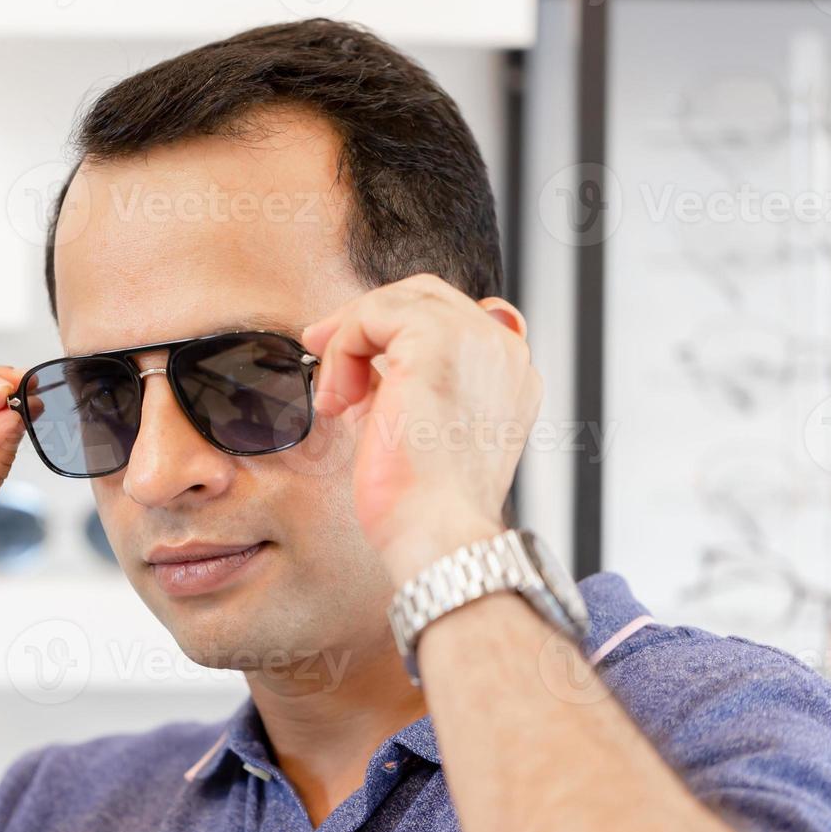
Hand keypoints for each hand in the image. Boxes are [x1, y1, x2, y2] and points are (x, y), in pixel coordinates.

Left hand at [300, 274, 539, 580]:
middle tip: (321, 348)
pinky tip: (339, 398)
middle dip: (364, 320)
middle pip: (423, 295)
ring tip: (335, 395)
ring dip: (349, 339)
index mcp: (510, 372)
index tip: (356, 364)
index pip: (452, 317)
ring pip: (395, 299)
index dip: (395, 332)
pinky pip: (373, 314)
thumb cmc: (426, 504)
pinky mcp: (438, 342)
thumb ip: (404, 382)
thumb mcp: (419, 426)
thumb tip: (360, 357)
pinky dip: (343, 348)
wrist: (438, 536)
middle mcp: (504, 349)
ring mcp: (477, 340)